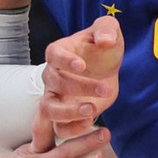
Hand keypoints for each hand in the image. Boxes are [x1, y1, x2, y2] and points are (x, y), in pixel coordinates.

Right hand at [33, 15, 122, 145]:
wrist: (106, 70)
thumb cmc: (102, 48)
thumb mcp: (108, 30)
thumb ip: (107, 29)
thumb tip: (105, 40)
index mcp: (58, 52)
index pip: (53, 55)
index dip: (65, 61)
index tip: (82, 65)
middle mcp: (52, 76)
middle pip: (55, 83)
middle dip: (79, 87)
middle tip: (104, 89)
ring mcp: (55, 98)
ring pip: (49, 109)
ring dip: (68, 113)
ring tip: (91, 110)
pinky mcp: (65, 116)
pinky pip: (60, 128)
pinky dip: (73, 129)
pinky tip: (91, 121)